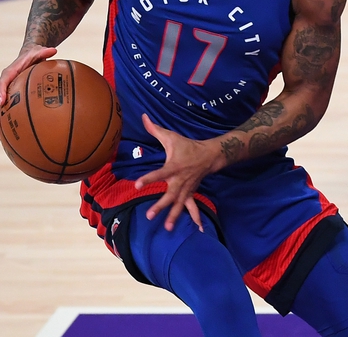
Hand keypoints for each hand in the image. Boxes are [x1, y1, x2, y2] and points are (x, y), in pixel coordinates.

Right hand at [0, 44, 57, 140]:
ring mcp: (3, 92)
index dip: (1, 92)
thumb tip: (54, 49)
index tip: (3, 102)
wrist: (27, 56)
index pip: (2, 82)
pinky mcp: (7, 98)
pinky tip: (7, 136)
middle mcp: (3, 83)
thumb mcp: (39, 52)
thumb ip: (45, 51)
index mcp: (9, 73)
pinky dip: (3, 122)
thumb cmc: (34, 55)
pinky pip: (2, 111)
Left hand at [134, 114, 219, 231]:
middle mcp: (180, 180)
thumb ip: (155, 129)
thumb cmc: (187, 146)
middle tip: (150, 216)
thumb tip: (143, 116)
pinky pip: (193, 208)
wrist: (210, 155)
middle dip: (161, 206)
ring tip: (166, 228)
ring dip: (174, 216)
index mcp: (173, 167)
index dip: (148, 179)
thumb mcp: (171, 136)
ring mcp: (186, 188)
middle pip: (169, 195)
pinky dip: (197, 219)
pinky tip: (200, 231)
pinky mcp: (191, 193)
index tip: (137, 184)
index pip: (159, 173)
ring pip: (180, 204)